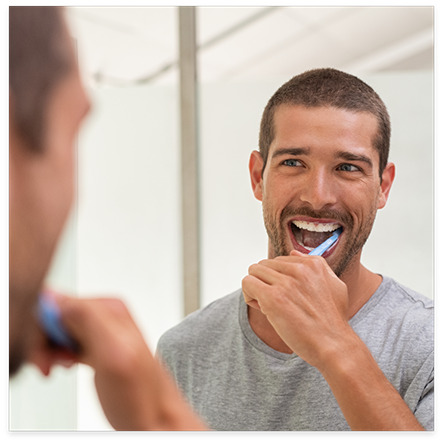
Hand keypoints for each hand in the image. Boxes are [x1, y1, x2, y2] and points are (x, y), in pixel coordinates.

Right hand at [31, 291, 205, 429]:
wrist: (156, 419)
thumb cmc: (142, 396)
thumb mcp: (114, 353)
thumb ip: (88, 319)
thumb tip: (58, 298)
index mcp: (110, 308)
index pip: (57, 301)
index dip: (43, 328)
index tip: (46, 353)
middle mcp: (107, 315)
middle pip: (56, 315)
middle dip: (45, 340)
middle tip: (50, 365)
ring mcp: (103, 331)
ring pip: (58, 329)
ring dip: (50, 349)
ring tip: (59, 367)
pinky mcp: (98, 346)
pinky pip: (67, 340)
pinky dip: (59, 354)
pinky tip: (67, 365)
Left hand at [242, 250, 352, 369]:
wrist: (334, 346)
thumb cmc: (333, 321)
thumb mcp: (334, 285)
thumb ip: (315, 265)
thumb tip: (293, 253)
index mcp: (313, 264)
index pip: (280, 260)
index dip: (278, 278)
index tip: (286, 295)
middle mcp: (299, 269)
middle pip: (264, 265)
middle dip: (265, 282)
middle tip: (276, 303)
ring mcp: (286, 282)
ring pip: (254, 272)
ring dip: (256, 289)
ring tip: (268, 306)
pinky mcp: (273, 297)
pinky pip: (247, 283)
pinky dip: (249, 296)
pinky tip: (262, 309)